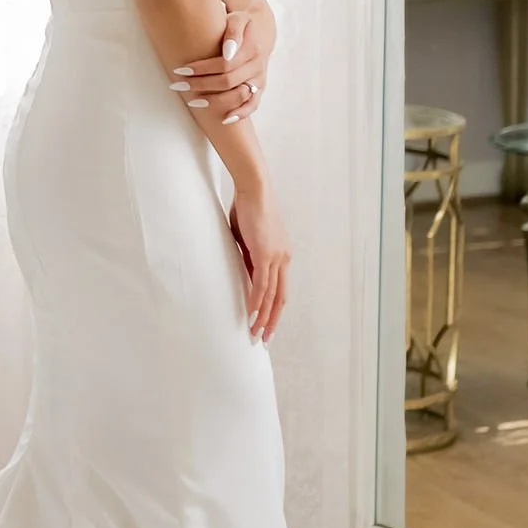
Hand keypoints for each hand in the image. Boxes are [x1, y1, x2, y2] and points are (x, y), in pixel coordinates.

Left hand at [171, 2, 274, 126]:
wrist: (260, 32)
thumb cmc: (241, 24)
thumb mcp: (238, 19)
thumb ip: (233, 31)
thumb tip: (227, 52)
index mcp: (252, 49)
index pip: (224, 64)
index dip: (202, 69)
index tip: (180, 70)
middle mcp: (257, 66)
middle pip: (228, 82)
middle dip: (201, 85)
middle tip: (178, 85)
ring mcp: (259, 80)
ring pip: (238, 96)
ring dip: (214, 102)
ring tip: (192, 102)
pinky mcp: (259, 89)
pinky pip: (252, 106)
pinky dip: (239, 114)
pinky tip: (223, 120)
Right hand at [227, 182, 290, 341]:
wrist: (254, 189)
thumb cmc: (248, 208)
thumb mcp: (248, 238)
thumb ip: (248, 256)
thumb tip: (243, 270)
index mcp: (282, 255)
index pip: (280, 289)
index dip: (273, 308)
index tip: (266, 322)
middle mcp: (284, 258)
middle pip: (281, 298)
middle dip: (272, 320)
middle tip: (264, 338)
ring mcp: (277, 257)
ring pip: (273, 295)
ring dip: (264, 316)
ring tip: (255, 332)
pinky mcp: (266, 254)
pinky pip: (262, 284)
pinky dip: (257, 301)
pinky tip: (252, 313)